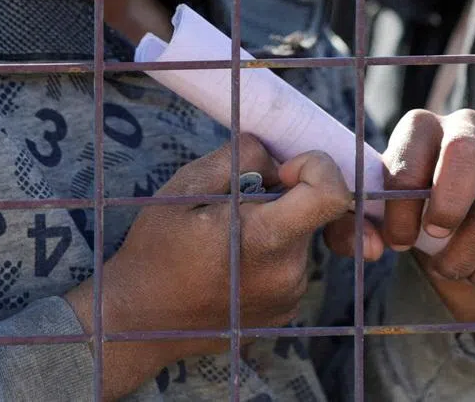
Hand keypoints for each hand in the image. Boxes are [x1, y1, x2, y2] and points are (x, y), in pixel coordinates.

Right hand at [64, 133, 353, 398]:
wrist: (142, 319)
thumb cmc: (157, 248)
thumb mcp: (184, 187)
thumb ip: (236, 159)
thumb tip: (275, 156)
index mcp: (266, 239)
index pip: (332, 194)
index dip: (315, 167)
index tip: (280, 171)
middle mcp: (289, 272)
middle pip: (309, 210)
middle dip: (276, 195)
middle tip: (228, 204)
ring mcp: (290, 296)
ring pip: (297, 233)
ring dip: (270, 222)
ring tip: (220, 237)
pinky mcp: (286, 310)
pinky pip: (289, 261)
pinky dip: (267, 249)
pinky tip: (227, 261)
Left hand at [353, 109, 474, 322]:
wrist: (447, 214)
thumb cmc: (404, 206)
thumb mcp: (374, 212)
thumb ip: (355, 225)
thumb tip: (371, 245)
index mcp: (418, 126)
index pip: (408, 160)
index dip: (401, 208)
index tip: (397, 241)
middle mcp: (464, 126)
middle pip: (462, 152)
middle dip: (447, 203)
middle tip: (432, 239)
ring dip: (472, 245)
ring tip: (450, 269)